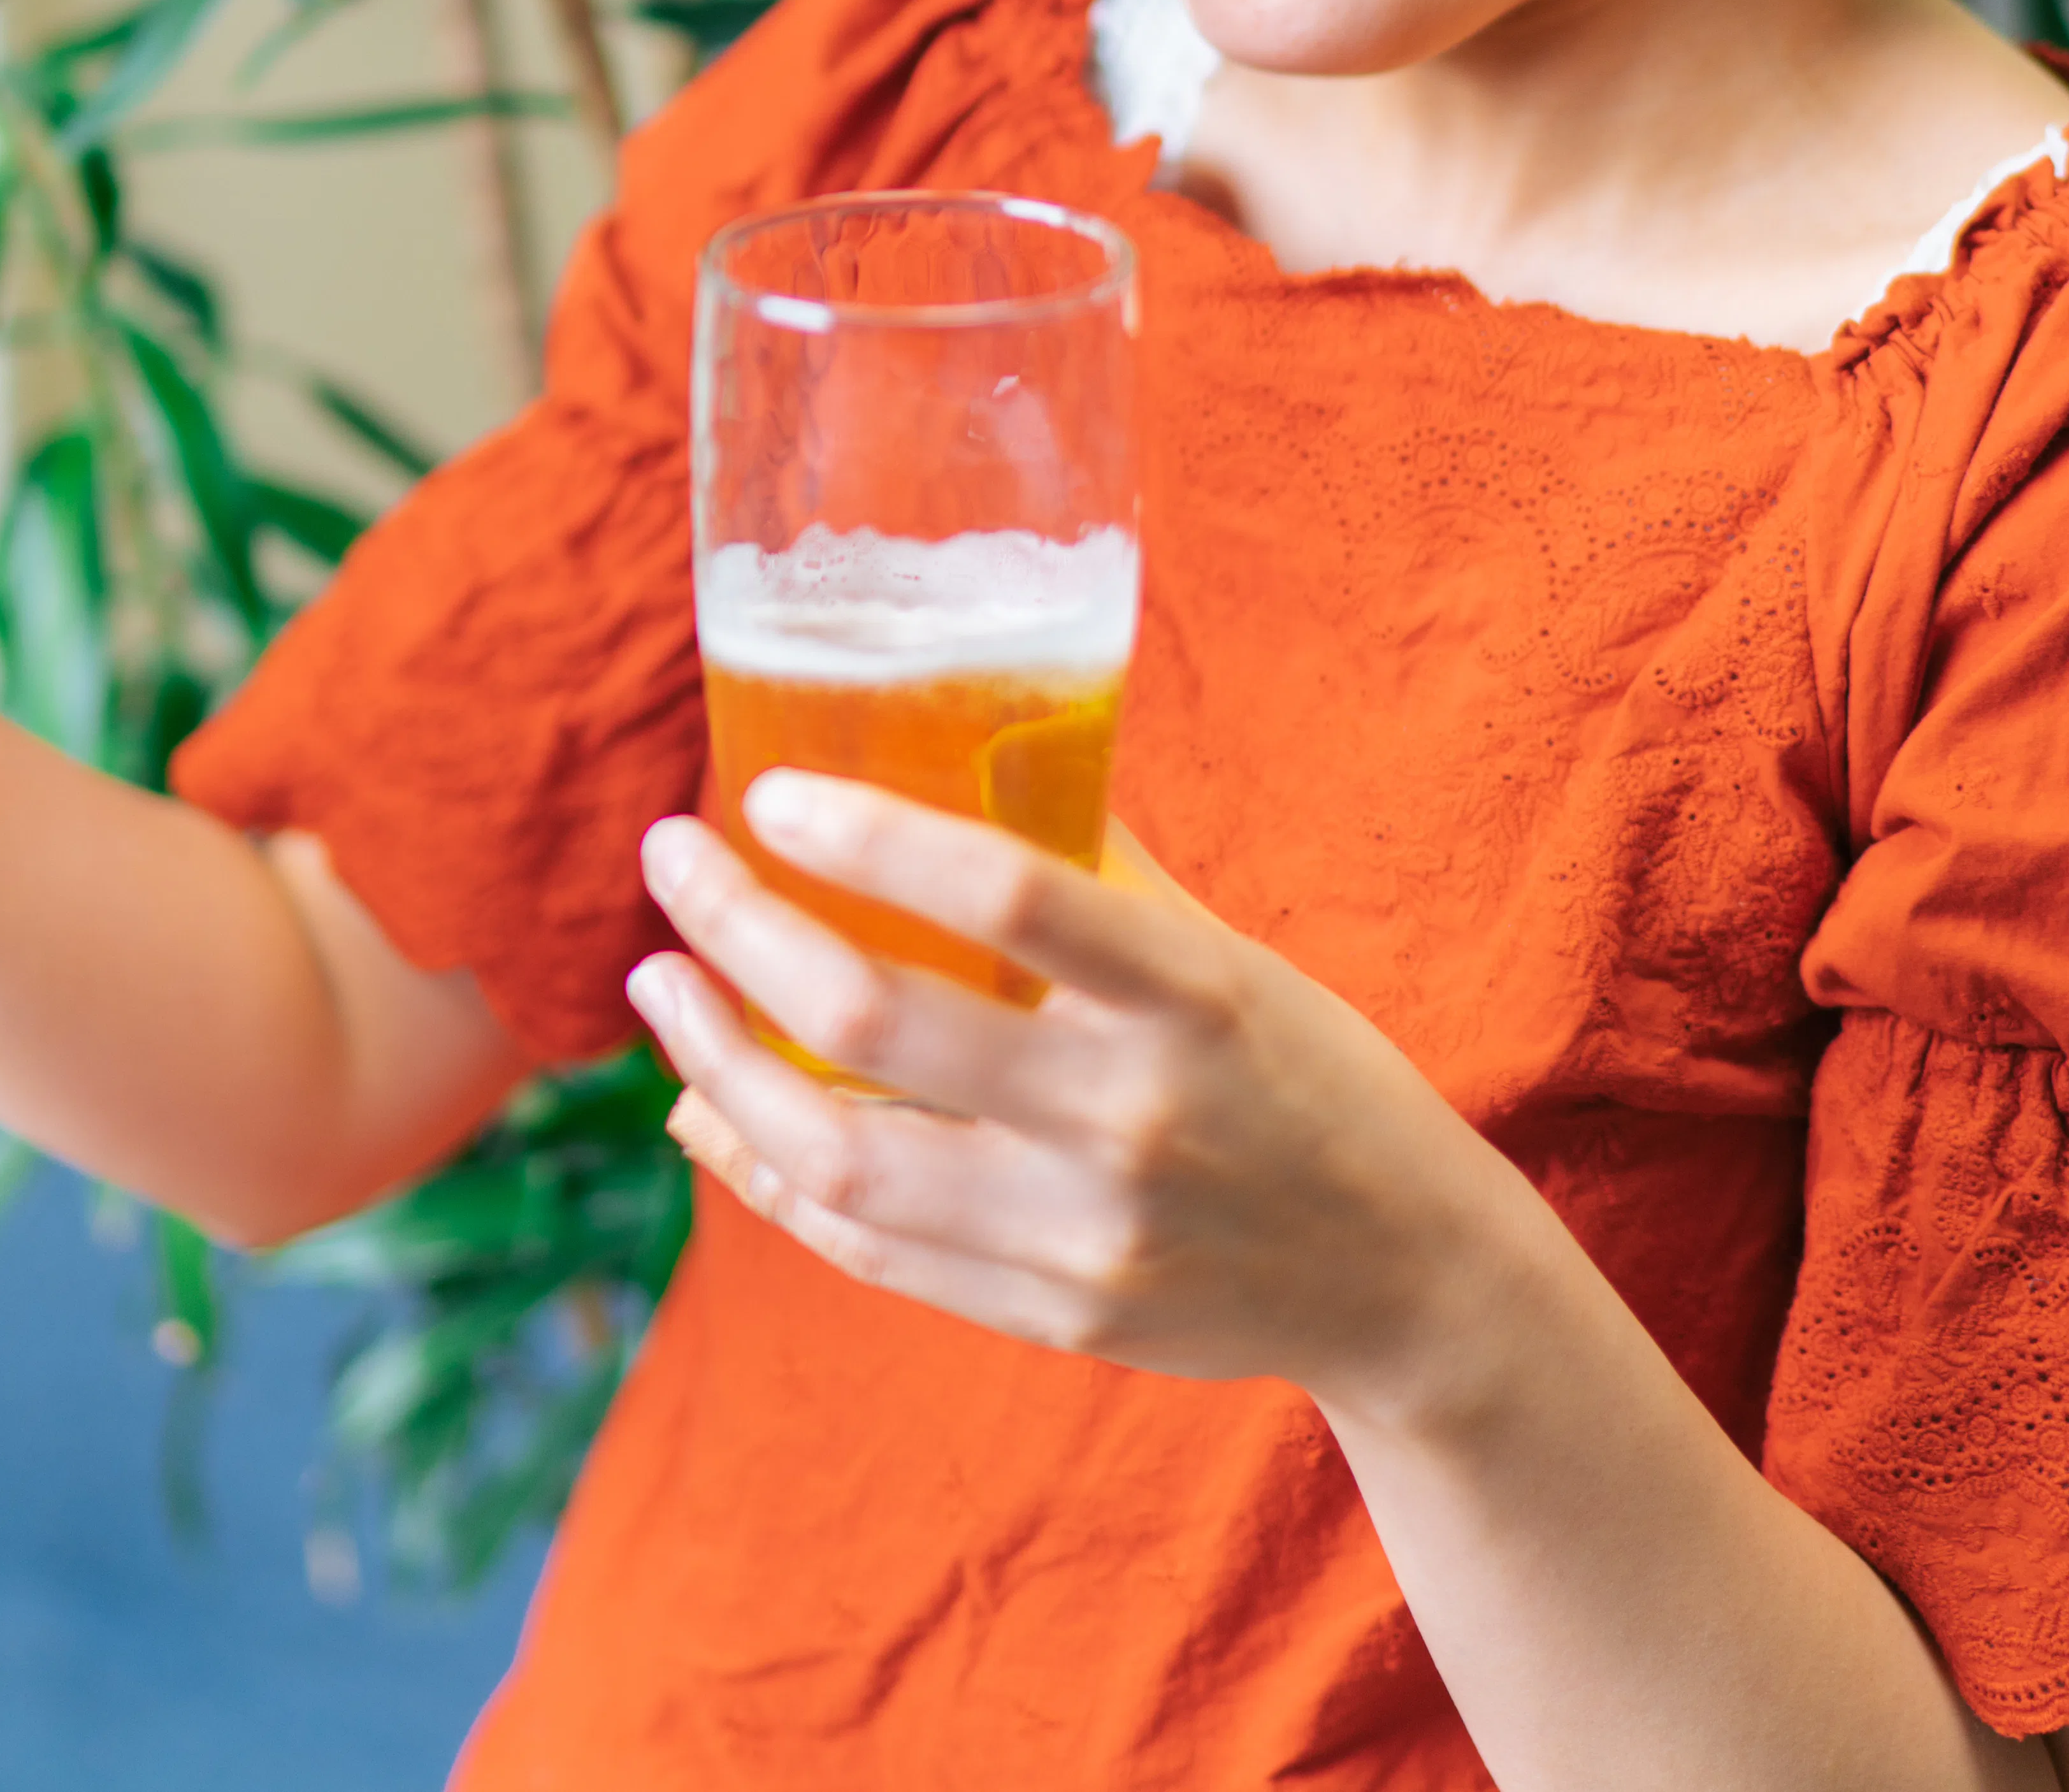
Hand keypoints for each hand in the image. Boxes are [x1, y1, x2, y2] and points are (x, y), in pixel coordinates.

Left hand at [627, 776, 1546, 1409]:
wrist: (1404, 1278)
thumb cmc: (1306, 1076)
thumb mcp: (1225, 956)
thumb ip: (1094, 874)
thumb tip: (950, 751)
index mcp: (1192, 998)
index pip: (1009, 896)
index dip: (869, 835)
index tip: (767, 792)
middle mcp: (1133, 1120)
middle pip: (876, 1025)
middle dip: (740, 933)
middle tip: (670, 859)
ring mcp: (1084, 1236)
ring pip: (838, 1155)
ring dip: (717, 1063)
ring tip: (664, 987)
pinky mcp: (1050, 1317)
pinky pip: (864, 1245)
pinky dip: (767, 1171)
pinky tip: (711, 1105)